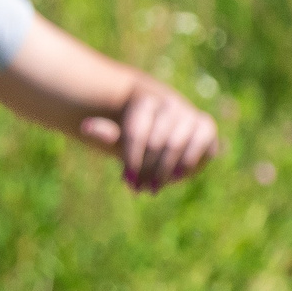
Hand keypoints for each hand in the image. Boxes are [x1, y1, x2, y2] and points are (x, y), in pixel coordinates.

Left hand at [76, 83, 217, 192]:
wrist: (168, 135)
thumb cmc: (139, 139)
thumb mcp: (121, 140)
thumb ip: (107, 134)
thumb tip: (86, 126)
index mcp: (145, 102)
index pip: (136, 132)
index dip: (132, 158)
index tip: (127, 179)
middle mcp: (169, 103)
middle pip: (155, 142)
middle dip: (147, 169)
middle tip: (139, 188)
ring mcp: (188, 112)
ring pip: (176, 144)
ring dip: (164, 170)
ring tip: (154, 187)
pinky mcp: (206, 125)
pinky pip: (199, 143)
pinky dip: (188, 161)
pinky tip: (177, 176)